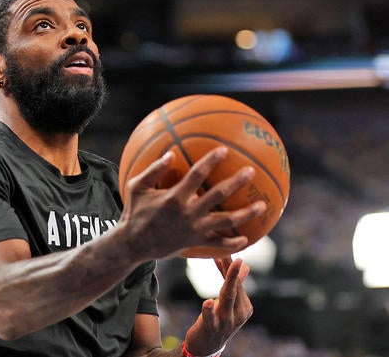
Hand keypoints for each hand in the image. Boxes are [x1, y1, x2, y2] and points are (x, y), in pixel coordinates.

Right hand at [120, 146, 265, 259]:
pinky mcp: (195, 243)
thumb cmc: (133, 212)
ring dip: (246, 213)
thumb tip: (171, 153)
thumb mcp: (136, 187)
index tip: (224, 150)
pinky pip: (218, 244)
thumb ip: (153, 170)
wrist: (132, 244)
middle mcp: (188, 213)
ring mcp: (194, 230)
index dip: (211, 161)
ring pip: (225, 221)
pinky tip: (247, 238)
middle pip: (218, 195)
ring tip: (262, 205)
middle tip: (251, 171)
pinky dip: (233, 243)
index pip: (197, 174)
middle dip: (236, 182)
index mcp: (174, 197)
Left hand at [183, 258, 252, 354]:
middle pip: (234, 288)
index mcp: (245, 307)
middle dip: (230, 269)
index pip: (239, 284)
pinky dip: (209, 309)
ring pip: (226, 298)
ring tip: (221, 263)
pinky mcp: (211, 328)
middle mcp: (238, 314)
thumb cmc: (218, 321)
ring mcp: (226, 322)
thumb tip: (245, 265)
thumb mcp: (229, 304)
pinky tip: (208, 301)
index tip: (226, 250)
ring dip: (225, 279)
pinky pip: (211, 317)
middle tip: (224, 251)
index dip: (232, 267)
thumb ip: (236, 286)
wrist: (206, 347)